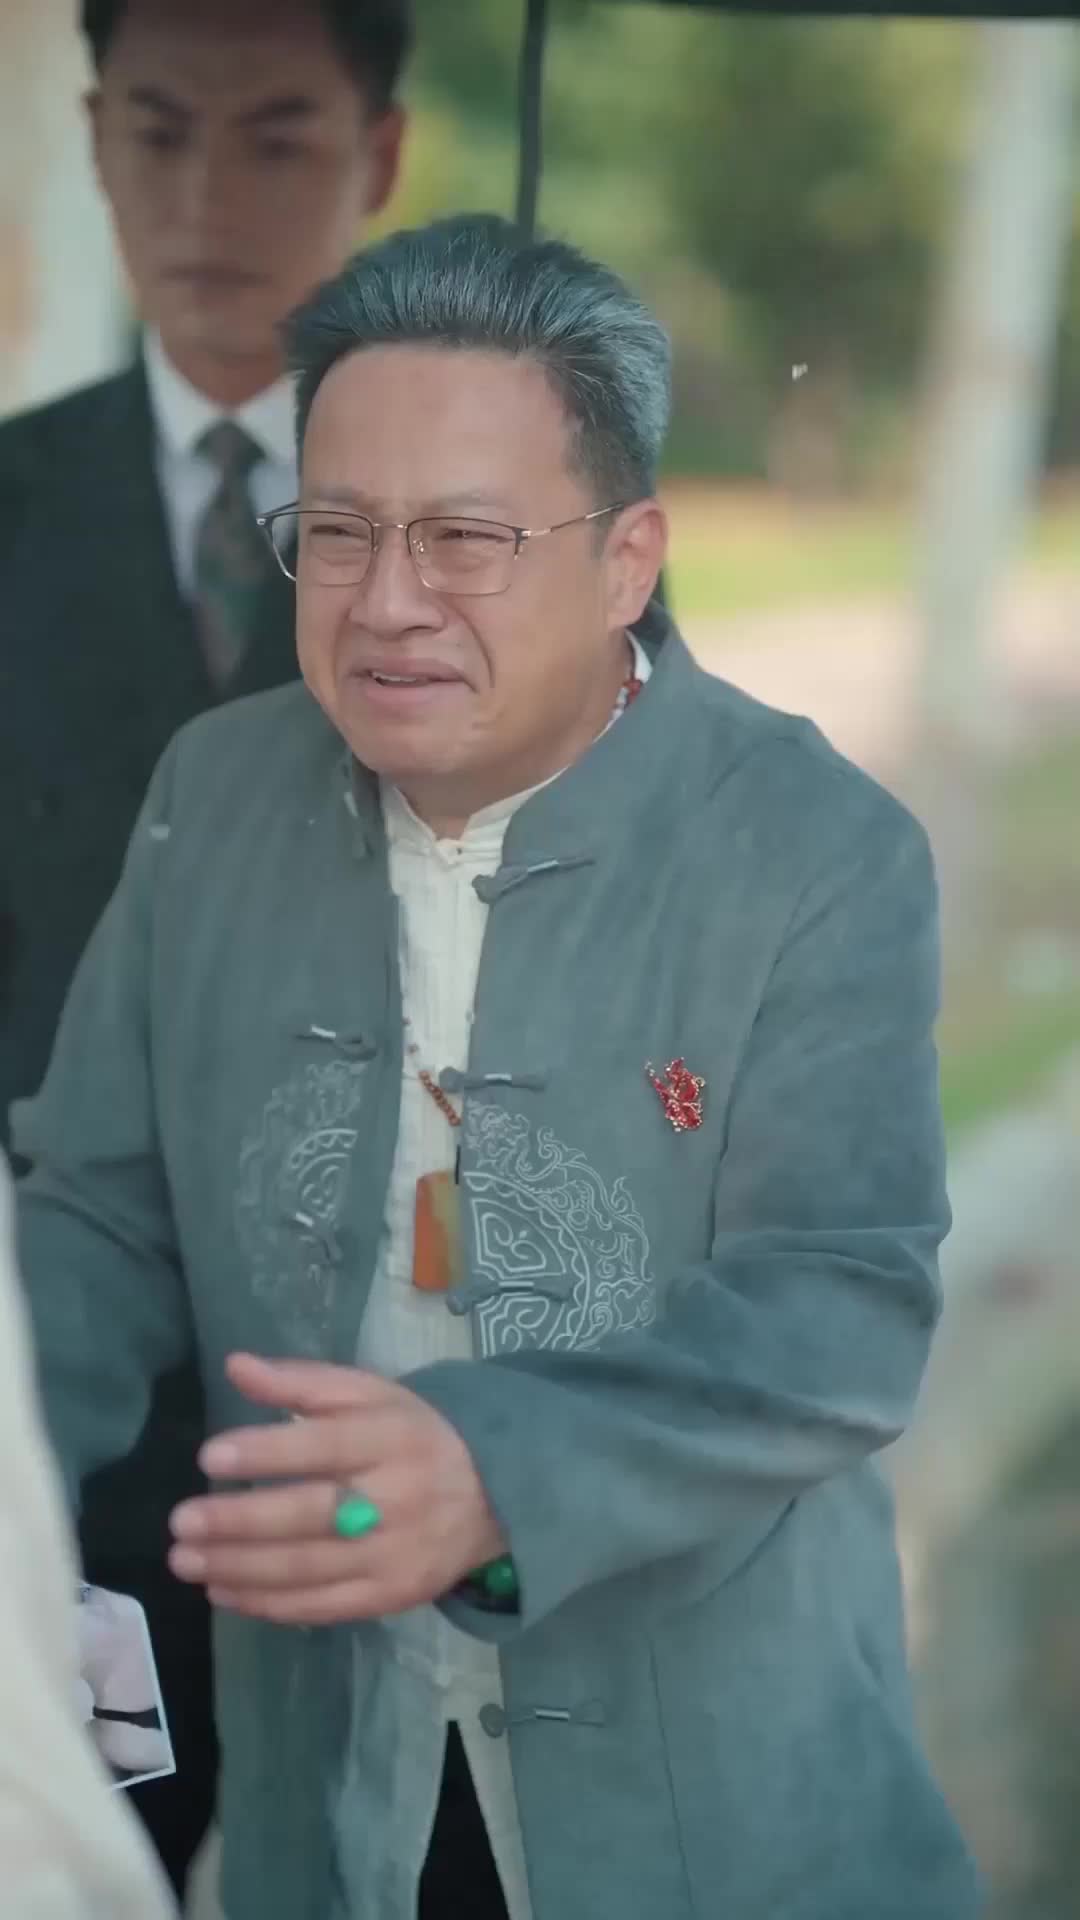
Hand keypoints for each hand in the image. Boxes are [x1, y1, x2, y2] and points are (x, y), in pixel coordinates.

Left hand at [167, 1353, 505, 1625]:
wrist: (492, 1496)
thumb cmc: (413, 1434)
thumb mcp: (370, 1393)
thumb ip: (302, 1381)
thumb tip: (237, 1365)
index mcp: (390, 1437)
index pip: (324, 1445)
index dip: (266, 1452)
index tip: (210, 1458)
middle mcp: (395, 1499)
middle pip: (310, 1515)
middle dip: (240, 1521)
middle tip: (181, 1523)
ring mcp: (394, 1555)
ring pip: (308, 1568)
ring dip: (240, 1568)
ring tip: (186, 1561)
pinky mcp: (390, 1597)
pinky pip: (322, 1606)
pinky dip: (268, 1604)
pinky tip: (224, 1591)